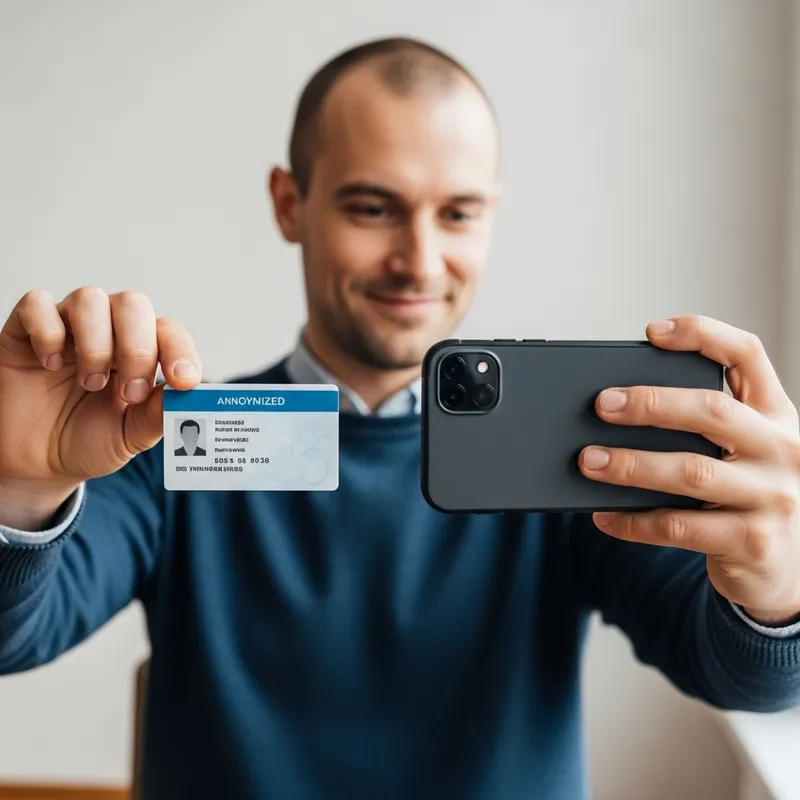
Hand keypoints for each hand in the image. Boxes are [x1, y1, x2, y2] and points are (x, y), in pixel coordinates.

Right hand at [0, 288, 201, 519]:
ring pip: (90, 299)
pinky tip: (50, 365)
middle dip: (138, 349)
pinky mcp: (25, 331)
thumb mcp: (130, 436)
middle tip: (131, 392)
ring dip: (96, 345)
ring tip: (90, 383)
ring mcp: (67, 326)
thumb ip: (158, 415)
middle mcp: (108, 330)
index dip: (180, 350)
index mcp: (141, 352)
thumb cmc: (89, 441)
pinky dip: (48, 333)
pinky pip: (37, 304)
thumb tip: (184, 392)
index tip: (184, 382)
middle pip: (133, 304)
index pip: (168, 330)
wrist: (37, 462)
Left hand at [578, 315, 799, 625]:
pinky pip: (678, 527)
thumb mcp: (748, 450)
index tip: (652, 332)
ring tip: (589, 460)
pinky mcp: (752, 541)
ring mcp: (772, 497)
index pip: (747, 355)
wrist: (790, 568)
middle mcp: (782, 449)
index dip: (702, 334)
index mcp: (777, 414)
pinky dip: (633, 521)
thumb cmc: (753, 495)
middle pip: (712, 410)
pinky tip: (605, 516)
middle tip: (602, 404)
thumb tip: (621, 408)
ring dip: (631, 464)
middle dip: (650, 404)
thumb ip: (707, 426)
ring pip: (691, 471)